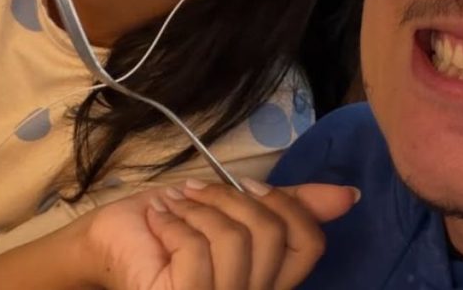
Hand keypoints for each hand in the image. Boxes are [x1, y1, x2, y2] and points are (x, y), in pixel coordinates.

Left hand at [81, 179, 358, 289]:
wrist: (111, 238)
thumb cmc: (172, 223)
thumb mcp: (239, 205)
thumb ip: (293, 204)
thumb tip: (350, 194)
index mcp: (269, 277)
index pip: (310, 246)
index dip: (287, 206)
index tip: (251, 185)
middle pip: (272, 234)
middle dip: (230, 198)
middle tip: (195, 191)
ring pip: (235, 241)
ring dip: (198, 209)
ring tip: (172, 207)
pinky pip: (198, 253)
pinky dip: (175, 223)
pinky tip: (159, 220)